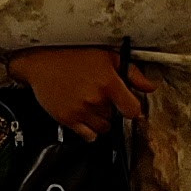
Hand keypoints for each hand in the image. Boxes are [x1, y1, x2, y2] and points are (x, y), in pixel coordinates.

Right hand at [12, 46, 144, 138]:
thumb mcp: (108, 56)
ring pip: (103, 128)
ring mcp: (80, 111)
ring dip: (101, 119)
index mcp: (108, 83)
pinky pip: (88, 136)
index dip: (132, 108)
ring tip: (91, 103)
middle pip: (116, 118)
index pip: (132, 110)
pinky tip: (85, 114)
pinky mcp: (67, 119)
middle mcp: (95, 99)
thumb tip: (150, 87)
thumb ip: (132, 73)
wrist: (41, 61)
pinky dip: (90, 130)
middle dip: (112, 109)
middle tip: (101, 95)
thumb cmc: (74, 55)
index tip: (128, 105)